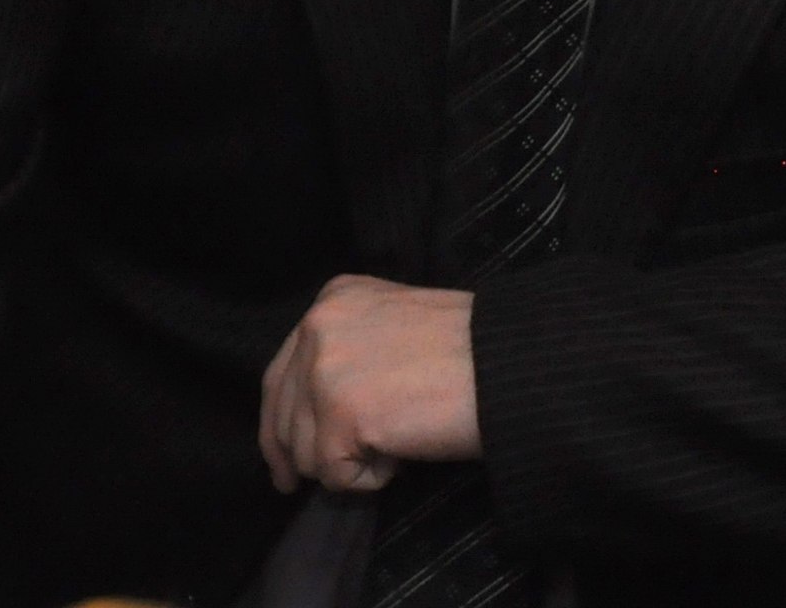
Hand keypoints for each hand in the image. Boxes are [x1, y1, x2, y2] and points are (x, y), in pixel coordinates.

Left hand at [259, 274, 479, 495]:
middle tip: (302, 485)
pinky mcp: (342, 415)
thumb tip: (313, 410)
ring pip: (307, 452)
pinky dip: (369, 479)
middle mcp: (318, 326)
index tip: (285, 458)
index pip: (282, 373)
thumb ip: (347, 350)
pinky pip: (336, 475)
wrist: (504, 362)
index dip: (280, 421)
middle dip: (294, 456)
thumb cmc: (465, 349)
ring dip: (347, 464)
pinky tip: (401, 455)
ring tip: (394, 446)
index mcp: (331, 299)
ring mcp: (325, 370)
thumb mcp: (389, 325)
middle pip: (282, 414)